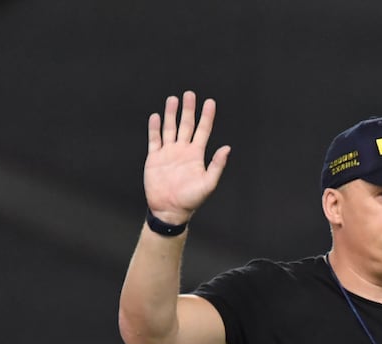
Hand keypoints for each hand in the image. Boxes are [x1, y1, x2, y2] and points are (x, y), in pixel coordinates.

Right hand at [144, 91, 231, 226]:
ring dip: (171, 114)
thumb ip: (217, 166)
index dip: (207, 116)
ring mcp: (168, 153)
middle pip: (186, 125)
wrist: (169, 210)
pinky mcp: (154, 158)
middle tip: (190, 94)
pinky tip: (156, 117)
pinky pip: (154, 140)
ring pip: (170, 128)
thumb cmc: (190, 200)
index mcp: (196, 155)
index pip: (203, 130)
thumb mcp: (208, 184)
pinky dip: (155, 128)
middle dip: (188, 109)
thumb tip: (227, 148)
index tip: (210, 102)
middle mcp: (182, 150)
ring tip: (173, 99)